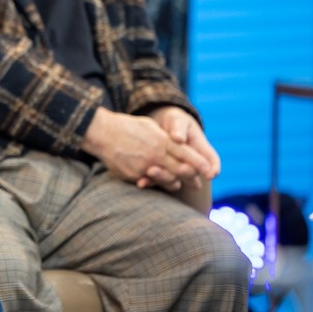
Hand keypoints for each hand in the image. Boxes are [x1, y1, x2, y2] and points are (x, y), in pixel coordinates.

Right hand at [82, 108, 211, 191]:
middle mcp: (157, 155)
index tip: (210, 171)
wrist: (102, 133)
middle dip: (192, 178)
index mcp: (163, 141)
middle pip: (181, 170)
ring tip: (178, 184)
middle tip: (198, 184)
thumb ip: (164, 138)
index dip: (201, 164)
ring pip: (168, 180)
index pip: (188, 155)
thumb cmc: (126, 126)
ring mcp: (145, 166)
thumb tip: (177, 143)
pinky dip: (155, 183)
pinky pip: (149, 182)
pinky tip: (158, 182)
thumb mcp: (150, 127)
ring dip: (175, 183)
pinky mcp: (133, 175)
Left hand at [139, 106, 220, 188]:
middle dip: (187, 173)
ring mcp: (174, 169)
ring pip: (173, 179)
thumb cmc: (174, 121)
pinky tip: (141, 182)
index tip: (211, 174)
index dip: (213, 168)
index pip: (211, 160)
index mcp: (200, 149)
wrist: (156, 125)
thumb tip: (179, 139)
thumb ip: (179, 129)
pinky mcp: (159, 172)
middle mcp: (189, 163)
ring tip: (152, 172)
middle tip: (181, 170)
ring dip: (164, 178)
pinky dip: (149, 181)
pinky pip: (156, 179)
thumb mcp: (178, 121)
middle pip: (192, 172)